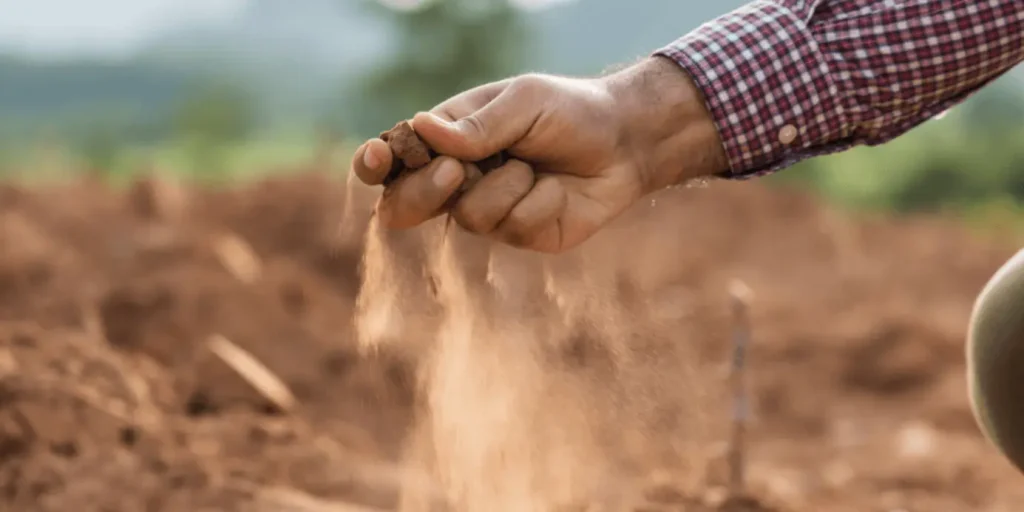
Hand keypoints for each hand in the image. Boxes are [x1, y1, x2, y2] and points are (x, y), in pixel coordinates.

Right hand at [351, 56, 727, 252]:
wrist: (626, 145)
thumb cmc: (571, 112)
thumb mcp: (525, 103)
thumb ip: (478, 125)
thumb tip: (422, 129)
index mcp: (449, 137)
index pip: (395, 157)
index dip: (376, 164)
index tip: (375, 159)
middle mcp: (459, 178)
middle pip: (406, 203)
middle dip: (426, 192)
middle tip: (456, 172)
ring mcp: (487, 211)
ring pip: (466, 218)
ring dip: (505, 188)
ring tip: (535, 168)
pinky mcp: (519, 234)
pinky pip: (511, 228)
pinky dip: (538, 204)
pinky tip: (556, 190)